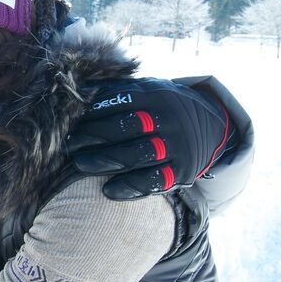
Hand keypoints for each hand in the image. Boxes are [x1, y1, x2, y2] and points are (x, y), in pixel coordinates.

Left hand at [67, 78, 229, 199]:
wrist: (211, 125)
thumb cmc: (162, 108)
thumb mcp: (148, 91)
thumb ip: (119, 92)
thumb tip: (79, 92)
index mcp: (156, 95)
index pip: (120, 101)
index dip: (92, 112)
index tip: (69, 122)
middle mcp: (168, 118)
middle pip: (127, 127)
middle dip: (93, 136)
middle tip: (69, 144)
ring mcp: (177, 145)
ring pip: (138, 154)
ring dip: (105, 160)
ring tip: (80, 164)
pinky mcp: (182, 170)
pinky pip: (153, 181)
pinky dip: (129, 187)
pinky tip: (108, 190)